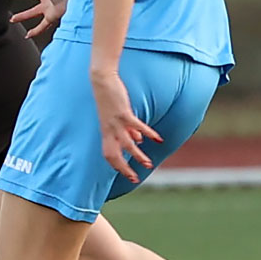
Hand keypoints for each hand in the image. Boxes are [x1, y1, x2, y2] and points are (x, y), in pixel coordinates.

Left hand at [90, 67, 162, 183]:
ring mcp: (115, 123)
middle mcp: (109, 130)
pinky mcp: (123, 113)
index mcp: (106, 132)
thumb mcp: (116, 117)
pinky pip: (137, 127)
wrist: (102, 81)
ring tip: (148, 164)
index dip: (116, 166)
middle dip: (124, 169)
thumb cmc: (109, 98)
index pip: (108, 155)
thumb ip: (127, 130)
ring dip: (137, 156)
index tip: (127, 175)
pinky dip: (148, 134)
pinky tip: (158, 139)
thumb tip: (138, 140)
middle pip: (114, 155)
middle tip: (135, 178)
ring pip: (127, 145)